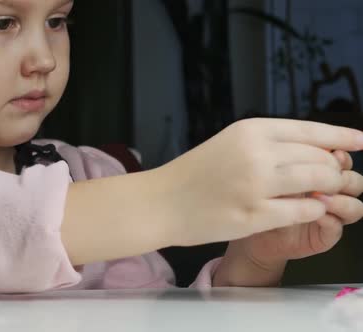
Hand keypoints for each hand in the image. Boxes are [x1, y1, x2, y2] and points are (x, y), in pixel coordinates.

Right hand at [159, 118, 362, 246]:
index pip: (311, 130)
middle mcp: (256, 153)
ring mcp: (256, 185)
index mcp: (250, 131)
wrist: (162, 202)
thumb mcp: (230, 144)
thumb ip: (269, 144)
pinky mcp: (254, 215)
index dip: (342, 135)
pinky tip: (309, 209)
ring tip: (328, 194)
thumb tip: (315, 149)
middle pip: (320, 157)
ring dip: (331, 189)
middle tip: (338, 177)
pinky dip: (314, 210)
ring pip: (319, 182)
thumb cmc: (194, 174)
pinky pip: (303, 211)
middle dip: (336, 168)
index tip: (360, 141)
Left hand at [214, 150, 362, 286]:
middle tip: (327, 175)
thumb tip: (312, 149)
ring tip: (319, 196)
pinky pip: (337, 228)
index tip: (335, 152)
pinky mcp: (322, 235)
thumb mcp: (267, 173)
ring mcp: (328, 215)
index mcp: (316, 170)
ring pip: (355, 206)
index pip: (341, 159)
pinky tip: (316, 214)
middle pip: (353, 180)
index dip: (341, 156)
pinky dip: (329, 220)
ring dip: (341, 200)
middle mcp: (327, 192)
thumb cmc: (252, 197)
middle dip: (342, 177)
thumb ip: (290, 160)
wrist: (246, 230)